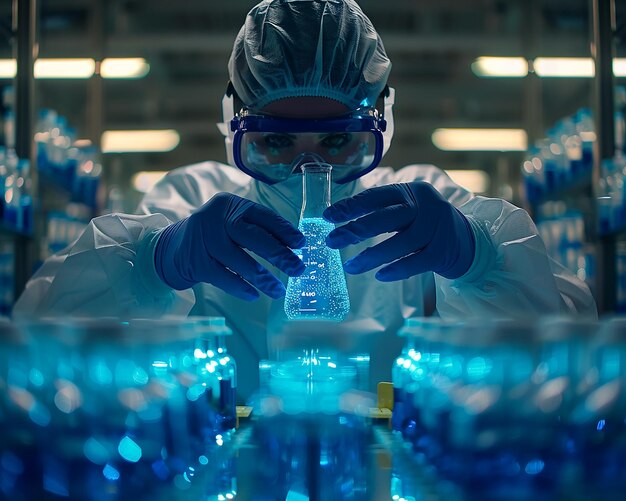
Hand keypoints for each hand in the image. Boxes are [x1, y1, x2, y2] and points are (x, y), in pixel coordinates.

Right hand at [155, 192, 304, 299]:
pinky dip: (240, 287)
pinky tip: (254, 295)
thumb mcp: (232, 224)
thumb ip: (257, 230)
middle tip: (298, 269)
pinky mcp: (195, 262)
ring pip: (240, 260)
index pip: (262, 216)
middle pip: (253, 236)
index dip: (283, 230)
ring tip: (279, 291)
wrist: (172, 248)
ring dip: (263, 278)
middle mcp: (215, 218)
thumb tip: (293, 248)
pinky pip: (223, 277)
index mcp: (230, 205)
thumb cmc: (214, 236)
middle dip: (279, 254)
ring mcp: (203, 240)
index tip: (301, 244)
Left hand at [324, 181, 474, 280]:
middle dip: (355, 230)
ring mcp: (438, 229)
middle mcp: (426, 206)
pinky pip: (417, 262)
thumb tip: (340, 223)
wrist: (467, 241)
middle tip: (331, 242)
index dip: (351, 206)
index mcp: (412, 192)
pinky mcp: (444, 252)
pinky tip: (380, 275)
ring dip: (372, 256)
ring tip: (351, 267)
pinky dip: (397, 269)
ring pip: (401, 242)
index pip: (377, 196)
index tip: (327, 217)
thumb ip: (382, 211)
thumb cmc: (425, 225)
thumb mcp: (408, 209)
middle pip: (386, 218)